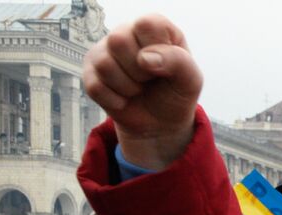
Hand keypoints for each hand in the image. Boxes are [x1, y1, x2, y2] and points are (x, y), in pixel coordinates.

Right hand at [82, 14, 201, 168]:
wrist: (160, 124)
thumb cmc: (176, 94)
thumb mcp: (190, 80)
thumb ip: (179, 61)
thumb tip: (144, 58)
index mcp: (154, 27)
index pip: (146, 24)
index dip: (156, 49)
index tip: (165, 66)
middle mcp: (125, 32)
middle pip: (118, 40)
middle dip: (140, 71)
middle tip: (150, 80)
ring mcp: (104, 51)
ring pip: (104, 64)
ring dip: (128, 87)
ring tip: (139, 88)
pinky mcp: (90, 73)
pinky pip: (95, 86)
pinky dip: (116, 101)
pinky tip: (125, 98)